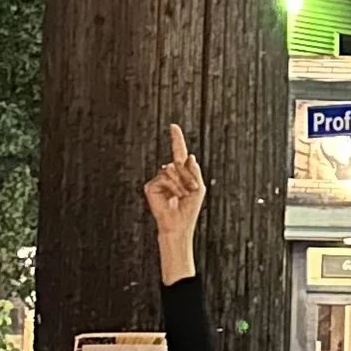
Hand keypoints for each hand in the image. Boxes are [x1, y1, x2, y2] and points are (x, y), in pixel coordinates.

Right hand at [143, 123, 205, 276]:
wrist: (178, 224)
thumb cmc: (189, 208)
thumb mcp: (199, 187)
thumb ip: (195, 170)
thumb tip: (189, 155)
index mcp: (181, 173)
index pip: (178, 152)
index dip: (176, 139)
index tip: (173, 126)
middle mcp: (168, 173)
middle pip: (179, 162)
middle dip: (188, 176)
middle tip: (192, 190)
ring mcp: (159, 179)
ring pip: (171, 170)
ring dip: (181, 183)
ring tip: (182, 196)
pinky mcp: (151, 187)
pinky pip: (164, 178)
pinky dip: (172, 187)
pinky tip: (172, 198)